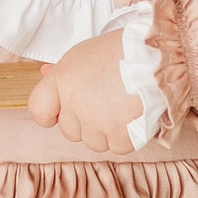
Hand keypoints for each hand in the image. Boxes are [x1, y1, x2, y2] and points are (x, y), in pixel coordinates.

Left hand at [27, 32, 142, 153]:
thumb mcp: (85, 53)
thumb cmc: (122, 50)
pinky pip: (117, 147)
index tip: (61, 112)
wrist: (158, 54)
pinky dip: (127, 137)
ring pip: (93, 142)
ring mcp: (97, 121)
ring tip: (122, 107)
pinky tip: (134, 116)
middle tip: (105, 102)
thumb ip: (64, 70)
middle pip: (69, 131)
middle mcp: (75, 103)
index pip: (39, 110)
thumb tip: (45, 73)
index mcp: (63, 80)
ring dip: (106, 131)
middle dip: (85, 122)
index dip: (50, 114)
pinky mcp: (120, 134)